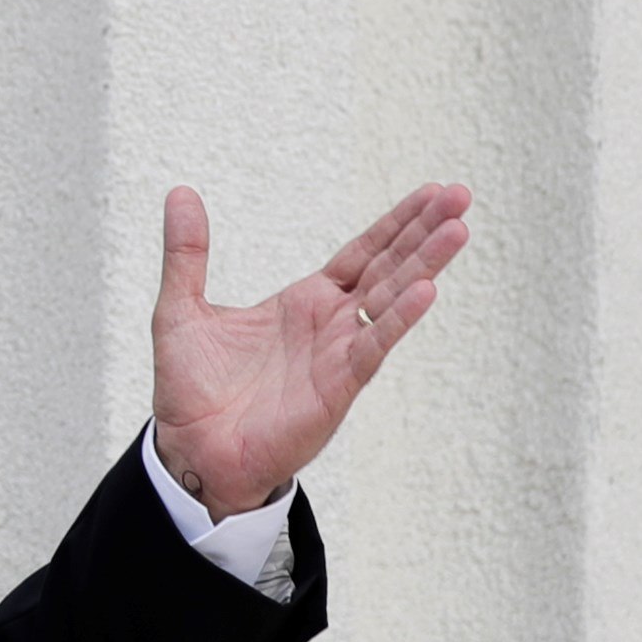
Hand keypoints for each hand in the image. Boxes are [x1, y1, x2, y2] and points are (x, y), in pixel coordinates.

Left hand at [149, 182, 471, 518]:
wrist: (190, 450)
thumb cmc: (191, 388)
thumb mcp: (181, 307)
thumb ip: (187, 252)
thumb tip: (180, 192)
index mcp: (305, 302)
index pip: (363, 252)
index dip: (397, 223)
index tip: (433, 191)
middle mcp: (331, 324)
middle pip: (388, 268)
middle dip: (424, 232)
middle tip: (461, 195)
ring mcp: (338, 354)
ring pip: (390, 301)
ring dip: (424, 265)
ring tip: (457, 230)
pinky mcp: (336, 386)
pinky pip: (372, 346)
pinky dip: (397, 319)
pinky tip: (426, 290)